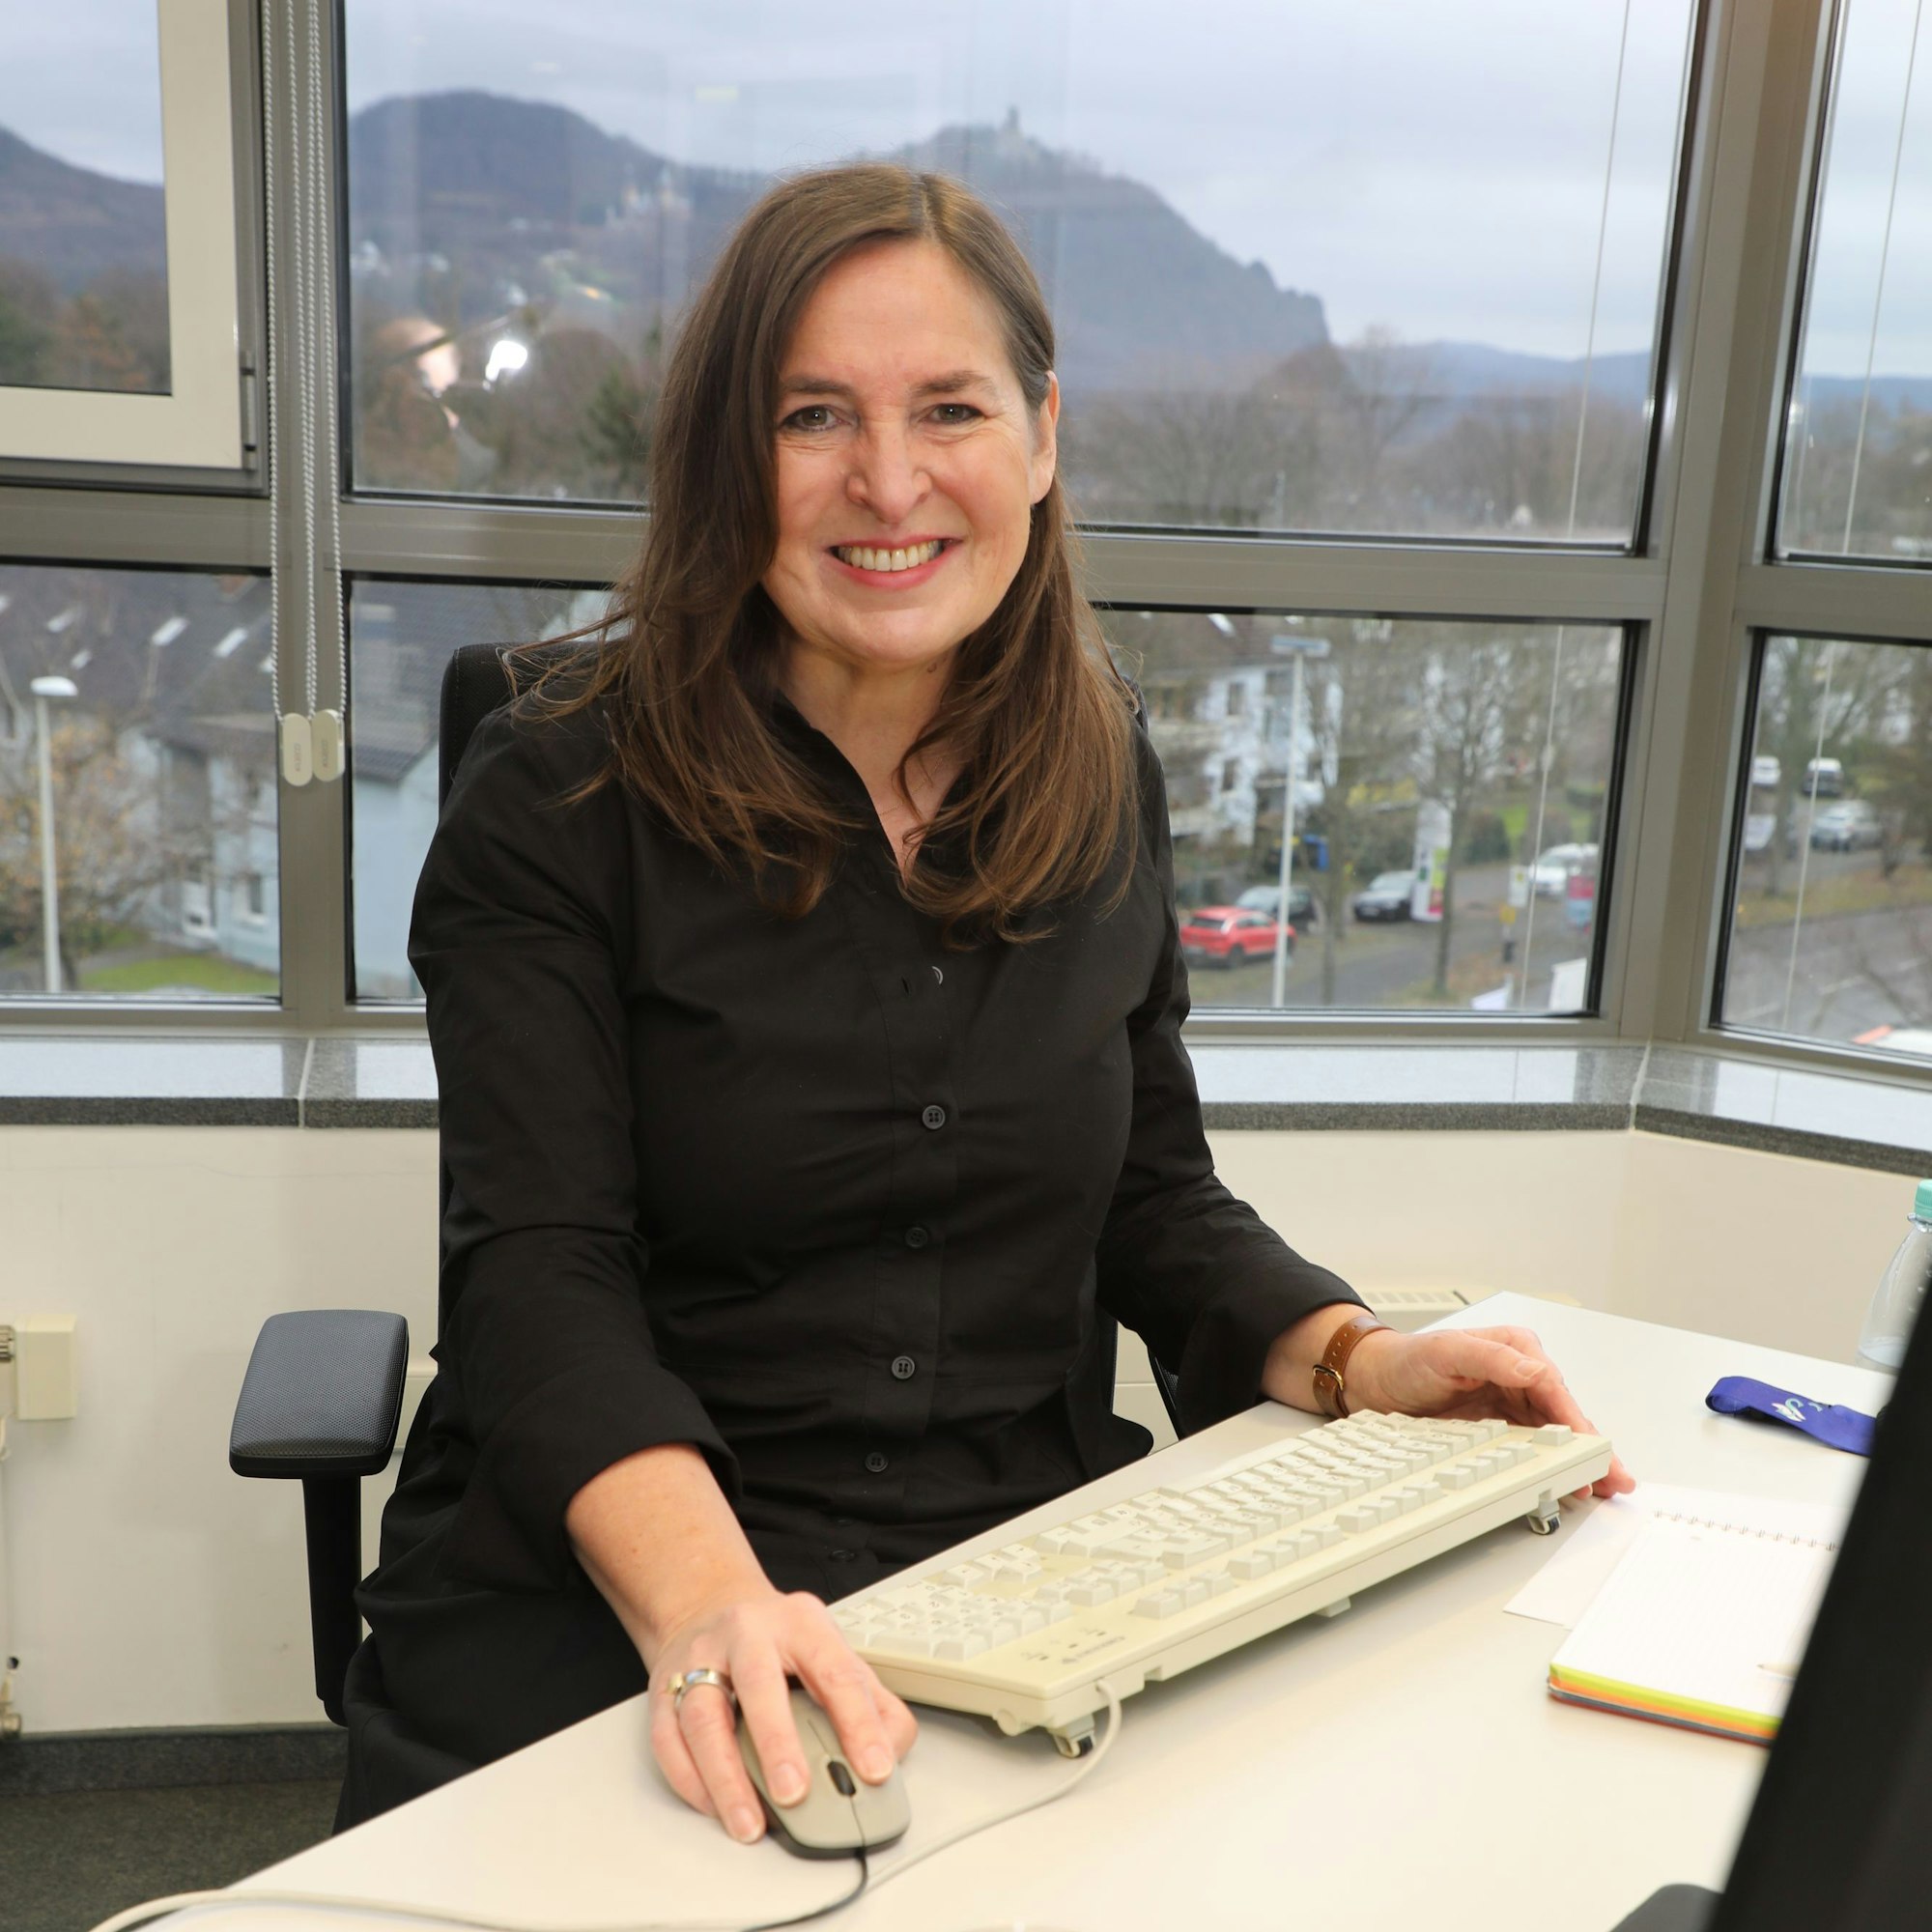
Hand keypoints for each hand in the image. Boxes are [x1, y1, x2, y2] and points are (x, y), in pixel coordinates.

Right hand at [647, 1588, 917, 1843]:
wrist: (709, 1605)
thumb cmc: (777, 1640)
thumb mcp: (829, 1649)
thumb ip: (869, 1697)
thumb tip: (893, 1748)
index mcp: (801, 1623)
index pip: (836, 1670)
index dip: (859, 1722)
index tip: (874, 1768)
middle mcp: (747, 1634)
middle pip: (760, 1683)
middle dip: (778, 1742)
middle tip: (795, 1793)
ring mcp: (700, 1658)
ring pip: (704, 1718)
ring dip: (726, 1777)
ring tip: (750, 1822)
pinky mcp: (665, 1689)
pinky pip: (669, 1739)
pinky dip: (691, 1780)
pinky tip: (714, 1806)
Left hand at [1346, 1324, 1634, 1499]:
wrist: (1376, 1380)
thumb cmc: (1408, 1359)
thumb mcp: (1444, 1352)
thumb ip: (1488, 1358)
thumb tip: (1533, 1369)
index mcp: (1514, 1349)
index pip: (1553, 1387)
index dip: (1575, 1420)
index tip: (1590, 1446)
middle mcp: (1519, 1375)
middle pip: (1563, 1415)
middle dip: (1590, 1446)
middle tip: (1614, 1476)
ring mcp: (1512, 1402)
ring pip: (1555, 1435)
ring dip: (1578, 1459)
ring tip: (1601, 1485)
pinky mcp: (1500, 1426)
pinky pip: (1533, 1447)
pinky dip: (1553, 1464)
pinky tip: (1568, 1480)